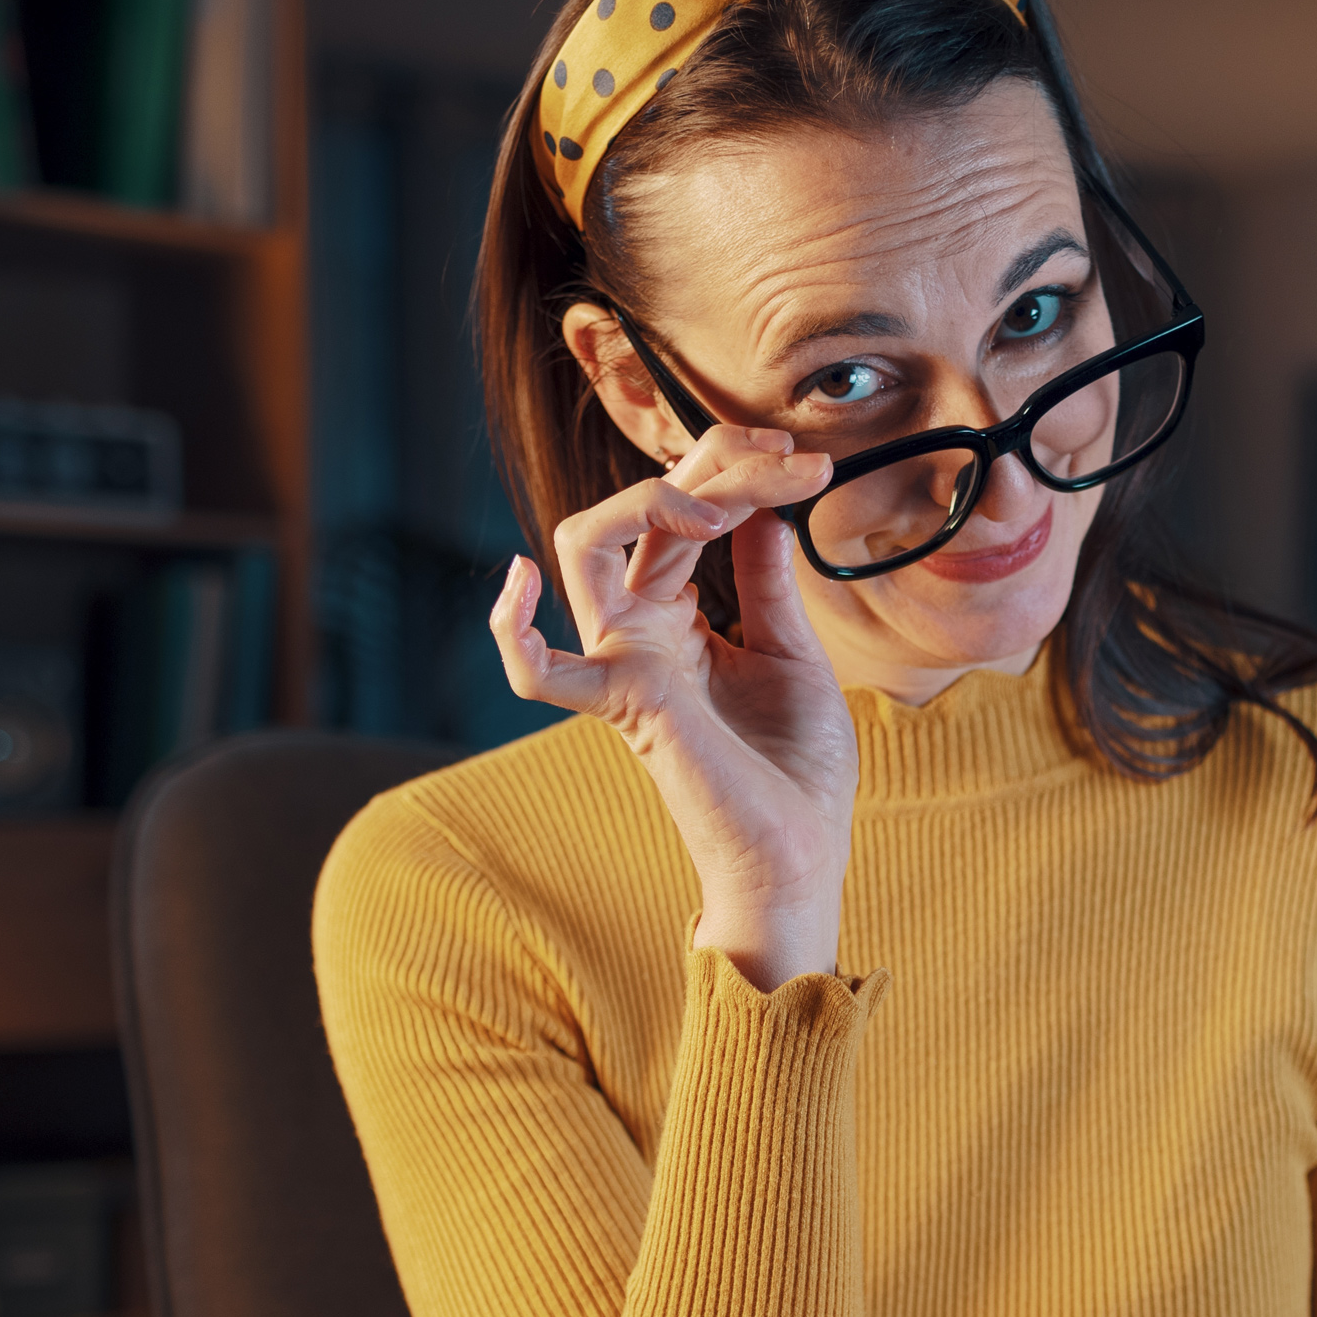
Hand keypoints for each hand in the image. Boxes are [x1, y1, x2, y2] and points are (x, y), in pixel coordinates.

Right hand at [495, 424, 852, 990]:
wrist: (800, 854)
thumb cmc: (797, 771)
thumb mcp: (792, 654)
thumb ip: (765, 582)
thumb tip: (762, 507)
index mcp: (680, 620)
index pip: (685, 515)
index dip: (739, 470)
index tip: (806, 464)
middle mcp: (641, 633)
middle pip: (646, 511)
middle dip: (716, 467)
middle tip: (786, 462)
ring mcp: (625, 662)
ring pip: (587, 545)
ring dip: (653, 498)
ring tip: (722, 505)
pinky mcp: (625, 702)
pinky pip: (538, 673)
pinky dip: (510, 630)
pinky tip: (515, 582)